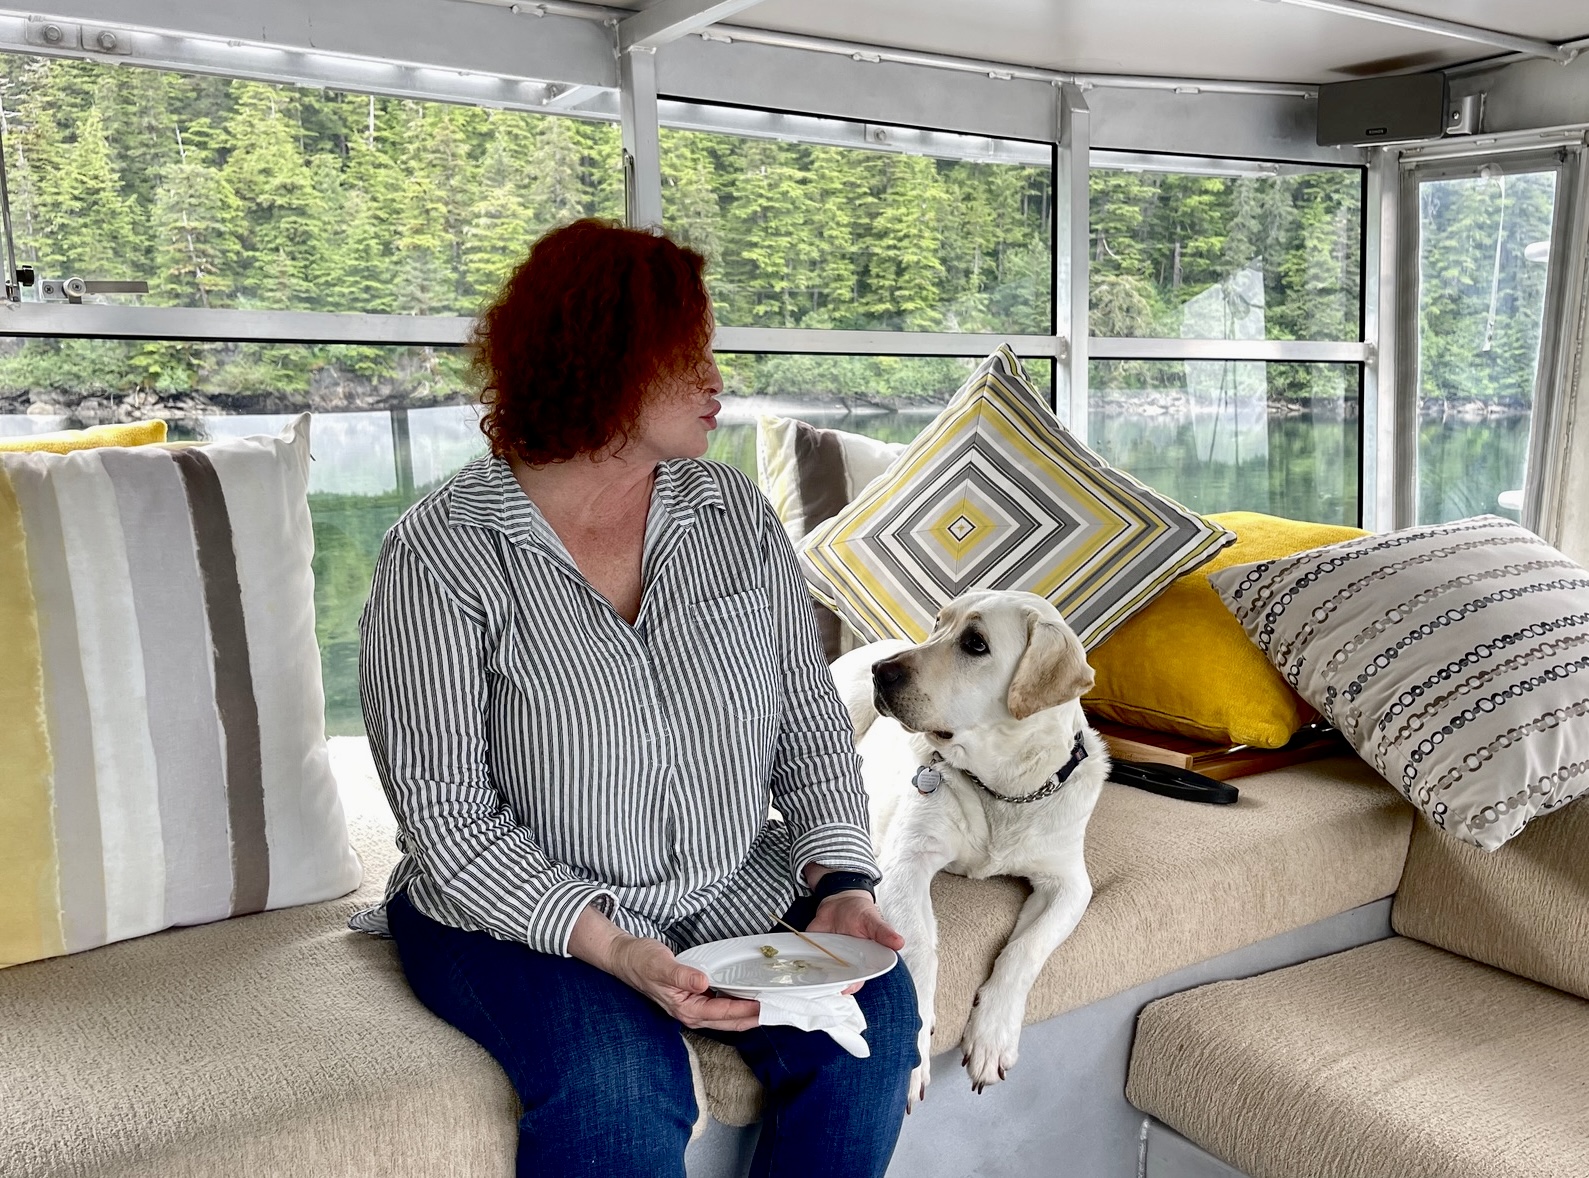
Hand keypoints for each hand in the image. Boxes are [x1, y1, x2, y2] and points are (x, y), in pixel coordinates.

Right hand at [568, 904, 758, 1030]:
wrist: (627, 958)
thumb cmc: (642, 962)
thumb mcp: (662, 966)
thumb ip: (683, 975)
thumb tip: (703, 983)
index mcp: (685, 1009)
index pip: (722, 1014)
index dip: (745, 1010)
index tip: (764, 1005)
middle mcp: (690, 1013)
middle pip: (728, 1022)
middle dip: (752, 1018)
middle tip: (775, 1010)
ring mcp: (692, 1007)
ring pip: (725, 1017)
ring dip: (746, 1013)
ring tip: (767, 1006)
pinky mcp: (693, 998)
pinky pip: (719, 1006)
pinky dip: (735, 1003)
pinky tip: (746, 996)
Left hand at [807, 891, 904, 993]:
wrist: (839, 900)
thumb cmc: (860, 913)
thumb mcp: (873, 921)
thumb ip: (884, 933)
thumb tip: (899, 943)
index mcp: (862, 964)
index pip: (855, 983)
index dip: (849, 987)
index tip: (843, 988)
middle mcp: (843, 966)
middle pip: (835, 983)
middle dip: (828, 985)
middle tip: (823, 981)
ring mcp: (827, 960)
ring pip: (819, 977)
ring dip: (813, 978)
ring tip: (808, 975)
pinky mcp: (812, 952)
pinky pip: (805, 962)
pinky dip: (800, 964)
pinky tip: (796, 965)